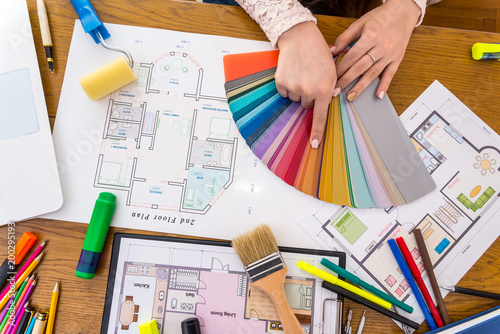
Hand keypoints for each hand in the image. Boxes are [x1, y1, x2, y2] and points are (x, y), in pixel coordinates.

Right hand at [276, 21, 335, 147]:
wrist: (300, 38)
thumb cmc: (319, 54)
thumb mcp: (332, 71)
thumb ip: (330, 89)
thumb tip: (327, 101)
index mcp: (323, 89)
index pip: (320, 116)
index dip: (317, 132)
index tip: (314, 145)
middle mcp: (308, 91)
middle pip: (306, 105)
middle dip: (308, 95)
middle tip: (311, 77)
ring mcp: (293, 87)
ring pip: (295, 99)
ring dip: (297, 89)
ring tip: (302, 72)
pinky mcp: (281, 82)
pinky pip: (284, 92)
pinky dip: (287, 85)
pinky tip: (292, 72)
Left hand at [332, 0, 420, 100]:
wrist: (402, 12)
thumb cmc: (379, 17)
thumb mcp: (360, 23)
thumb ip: (345, 38)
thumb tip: (331, 51)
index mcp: (370, 36)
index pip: (351, 56)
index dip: (340, 68)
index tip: (331, 78)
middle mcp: (381, 46)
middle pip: (360, 67)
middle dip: (346, 80)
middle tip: (336, 91)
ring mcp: (390, 54)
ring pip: (373, 73)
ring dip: (361, 87)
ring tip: (351, 97)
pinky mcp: (397, 58)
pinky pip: (390, 74)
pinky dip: (385, 85)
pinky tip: (378, 95)